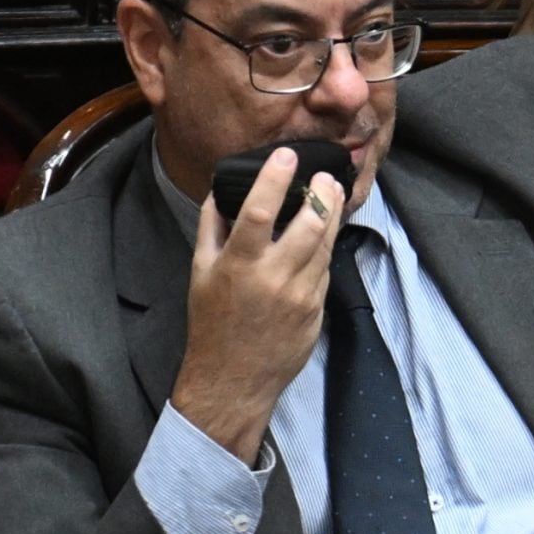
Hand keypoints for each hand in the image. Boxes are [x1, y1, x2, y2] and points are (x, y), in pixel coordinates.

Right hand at [170, 151, 345, 462]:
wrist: (233, 379)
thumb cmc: (212, 323)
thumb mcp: (200, 273)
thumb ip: (212, 229)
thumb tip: (222, 190)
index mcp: (239, 265)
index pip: (260, 211)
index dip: (275, 179)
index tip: (287, 155)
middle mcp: (273, 277)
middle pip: (309, 223)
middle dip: (322, 193)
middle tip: (325, 175)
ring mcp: (300, 294)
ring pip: (325, 243)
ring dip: (332, 214)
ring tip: (333, 192)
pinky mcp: (317, 308)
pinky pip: (325, 268)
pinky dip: (326, 247)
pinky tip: (325, 231)